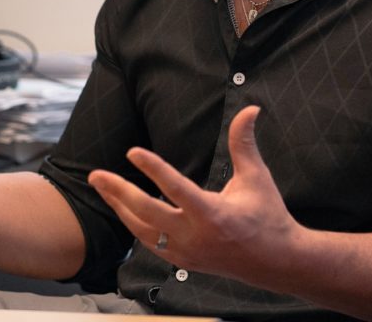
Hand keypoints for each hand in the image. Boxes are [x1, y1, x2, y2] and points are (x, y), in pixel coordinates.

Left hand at [88, 105, 301, 283]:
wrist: (276, 262)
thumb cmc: (267, 216)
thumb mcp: (257, 177)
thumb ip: (244, 143)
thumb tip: (250, 108)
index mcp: (213, 215)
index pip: (175, 188)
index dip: (152, 168)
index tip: (132, 151)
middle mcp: (195, 236)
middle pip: (146, 213)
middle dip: (118, 193)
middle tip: (95, 175)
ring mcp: (186, 252)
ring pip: (141, 231)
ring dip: (120, 208)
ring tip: (103, 188)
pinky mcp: (183, 262)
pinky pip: (150, 244)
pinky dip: (135, 225)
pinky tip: (124, 210)